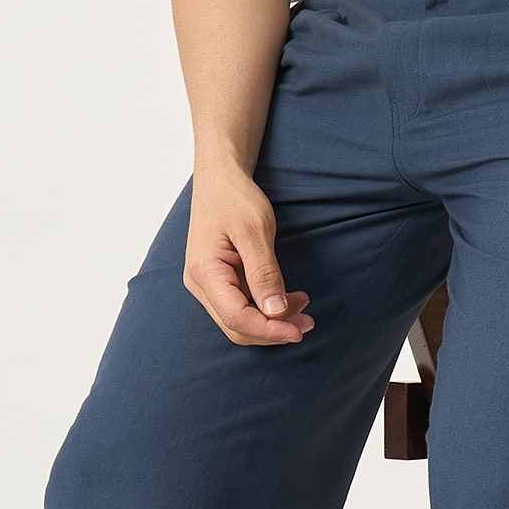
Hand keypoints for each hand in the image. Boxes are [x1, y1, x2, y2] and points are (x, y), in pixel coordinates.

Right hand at [182, 166, 315, 346]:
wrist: (220, 178)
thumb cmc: (234, 198)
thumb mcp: (254, 232)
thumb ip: (264, 273)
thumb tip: (275, 312)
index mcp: (205, 273)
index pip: (236, 318)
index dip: (269, 330)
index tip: (299, 330)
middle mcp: (201, 284)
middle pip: (236, 327)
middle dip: (273, 330)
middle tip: (308, 323)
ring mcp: (208, 284)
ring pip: (240, 320)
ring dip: (272, 321)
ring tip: (304, 309)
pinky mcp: (219, 280)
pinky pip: (242, 305)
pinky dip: (266, 308)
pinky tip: (289, 300)